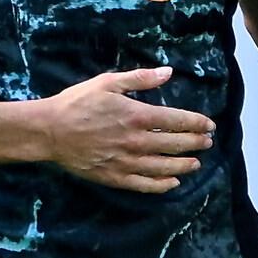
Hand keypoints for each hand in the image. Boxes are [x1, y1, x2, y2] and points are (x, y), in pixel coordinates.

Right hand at [28, 65, 210, 192]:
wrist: (49, 131)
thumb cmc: (76, 103)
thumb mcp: (107, 82)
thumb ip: (140, 78)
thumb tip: (168, 72)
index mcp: (136, 115)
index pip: (176, 120)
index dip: (196, 123)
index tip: (209, 125)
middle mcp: (136, 141)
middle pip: (174, 144)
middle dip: (195, 143)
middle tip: (207, 143)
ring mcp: (126, 162)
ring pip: (164, 167)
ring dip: (183, 165)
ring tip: (196, 163)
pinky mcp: (115, 177)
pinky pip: (144, 184)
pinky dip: (162, 185)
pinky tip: (173, 183)